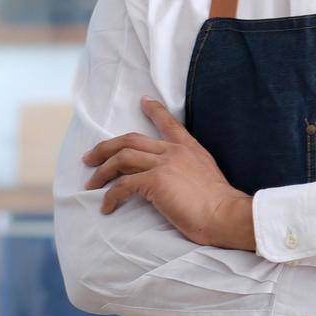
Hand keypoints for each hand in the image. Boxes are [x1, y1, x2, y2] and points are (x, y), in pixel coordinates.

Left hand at [81, 96, 249, 247]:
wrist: (225, 214)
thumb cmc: (219, 205)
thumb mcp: (207, 177)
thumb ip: (189, 170)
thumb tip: (173, 180)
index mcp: (190, 149)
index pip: (169, 124)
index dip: (154, 111)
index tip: (143, 101)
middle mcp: (175, 151)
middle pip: (130, 140)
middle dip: (105, 148)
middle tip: (89, 158)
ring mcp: (164, 164)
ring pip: (121, 158)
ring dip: (101, 171)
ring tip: (91, 184)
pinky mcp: (155, 181)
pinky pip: (123, 185)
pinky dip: (110, 196)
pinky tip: (107, 207)